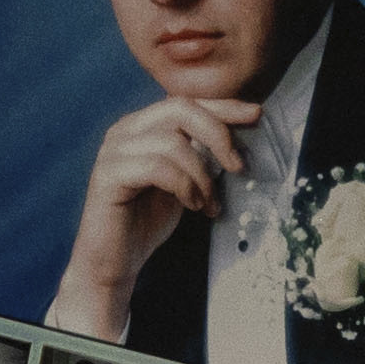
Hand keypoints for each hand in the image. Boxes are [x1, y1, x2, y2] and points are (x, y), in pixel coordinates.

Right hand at [53, 92, 256, 334]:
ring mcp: (113, 151)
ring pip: (173, 142)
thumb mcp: (185, 180)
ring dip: (202, 175)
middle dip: (218, 135)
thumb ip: (202, 154)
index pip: (187, 102)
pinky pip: (158, 167)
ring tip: (208, 203)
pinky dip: (184, 186)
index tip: (256, 115)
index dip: (223, 107)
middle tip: (237, 166)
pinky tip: (192, 206)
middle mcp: (124, 130)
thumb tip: (240, 137)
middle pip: (180, 109)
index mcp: (142, 126)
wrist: (115, 261)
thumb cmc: (148, 221)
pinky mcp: (108, 175)